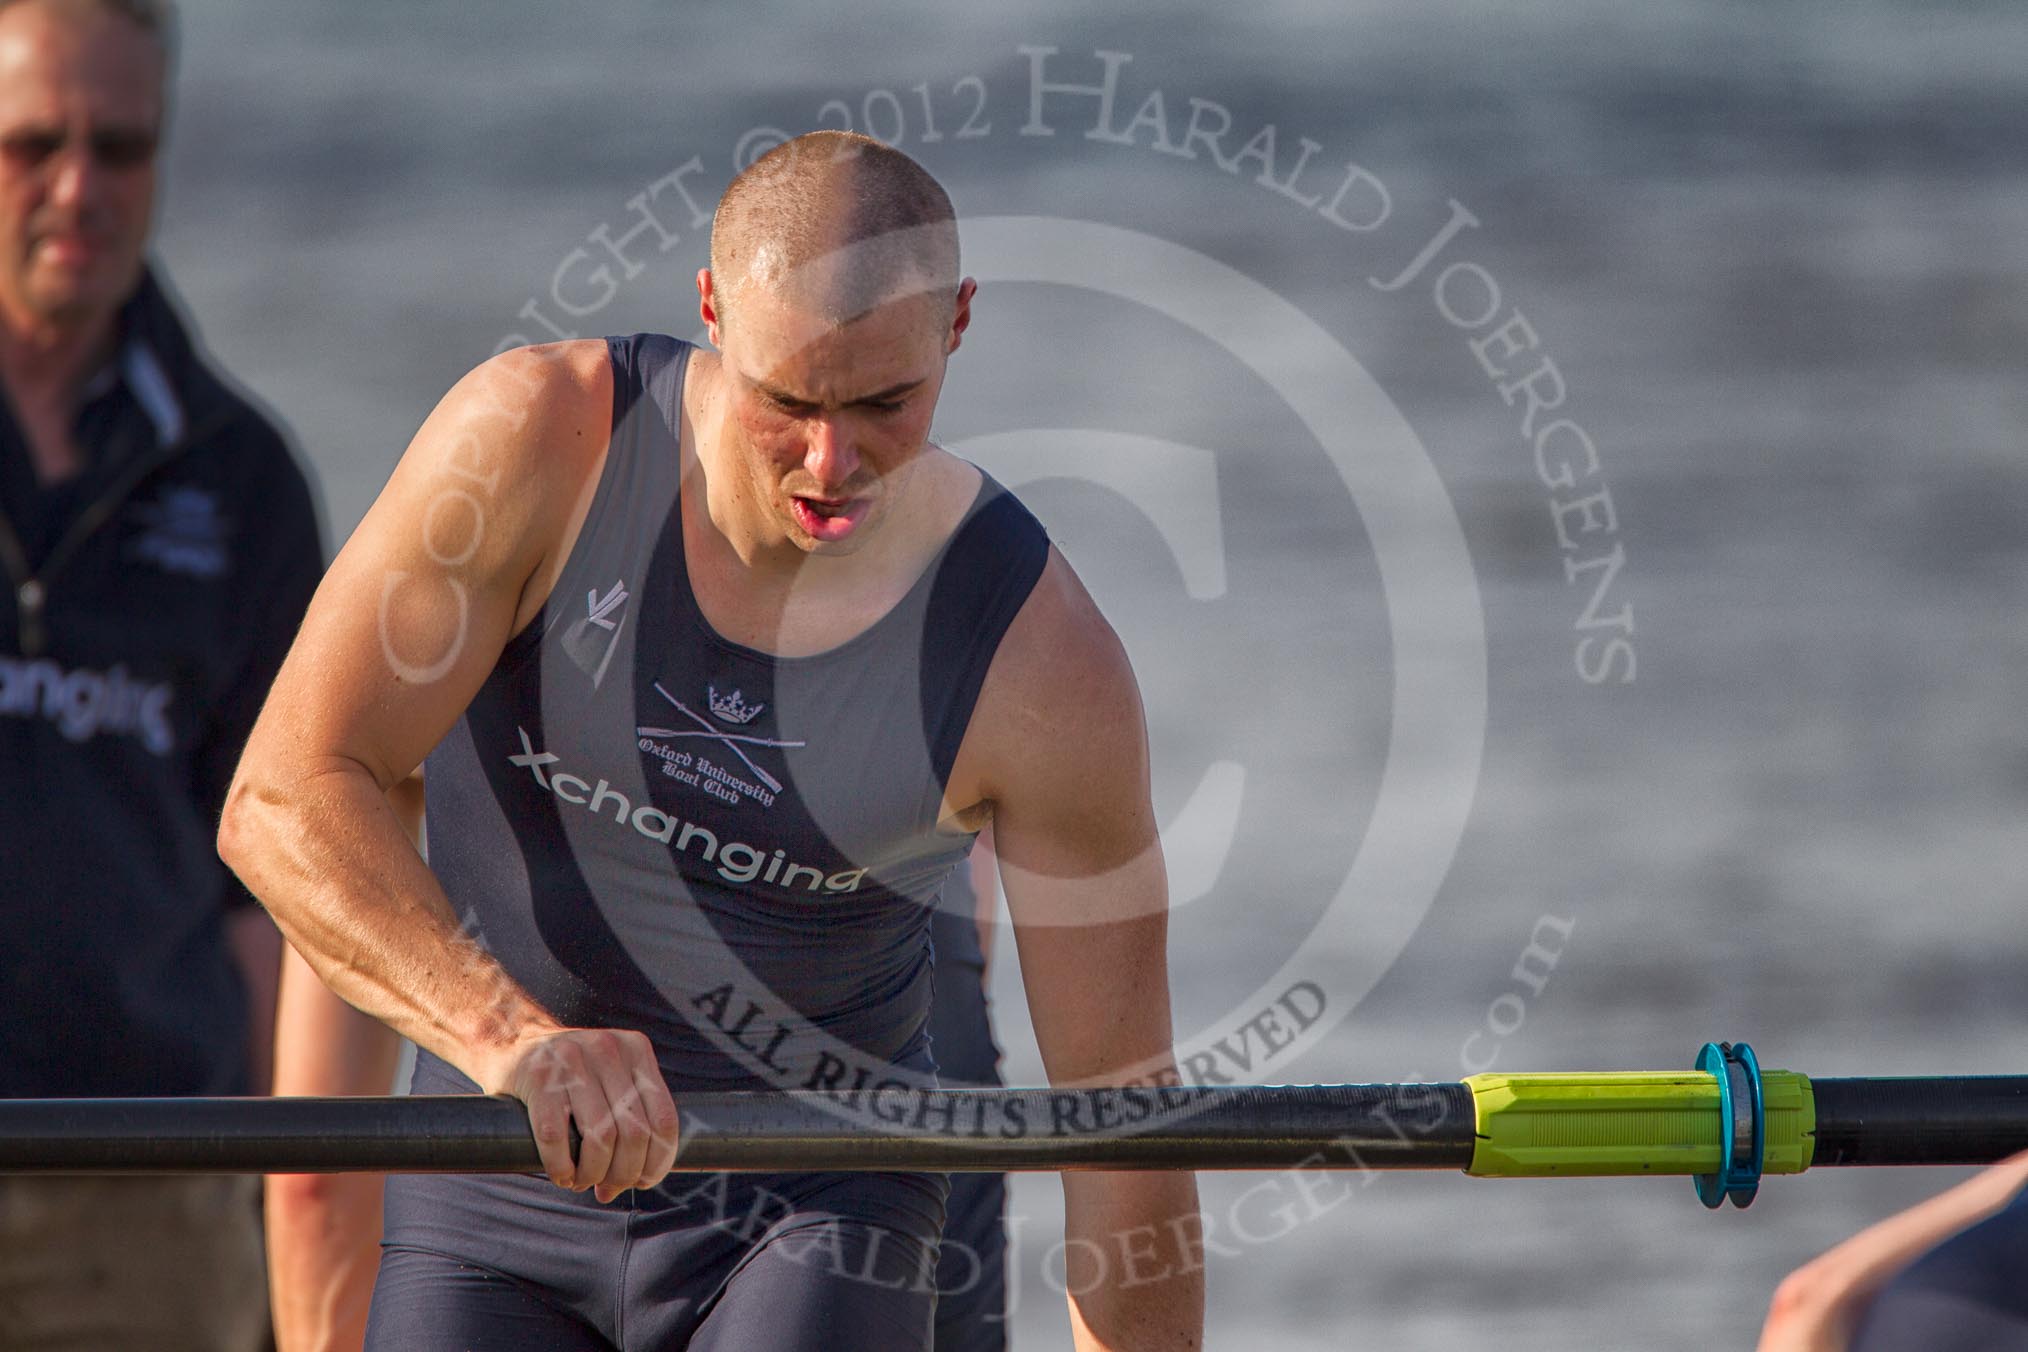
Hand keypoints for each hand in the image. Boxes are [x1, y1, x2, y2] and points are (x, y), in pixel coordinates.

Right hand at [483, 1027, 680, 1202]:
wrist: (512, 1040)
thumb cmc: (571, 1073)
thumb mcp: (612, 1073)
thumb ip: (634, 1111)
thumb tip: (642, 1177)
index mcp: (636, 1050)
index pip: (664, 1118)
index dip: (658, 1161)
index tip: (643, 1182)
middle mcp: (608, 1050)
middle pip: (635, 1133)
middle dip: (623, 1173)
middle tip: (607, 1188)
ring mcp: (572, 1060)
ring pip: (601, 1138)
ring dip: (593, 1174)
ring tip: (583, 1182)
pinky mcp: (538, 1077)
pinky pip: (556, 1137)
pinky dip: (561, 1167)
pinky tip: (562, 1175)